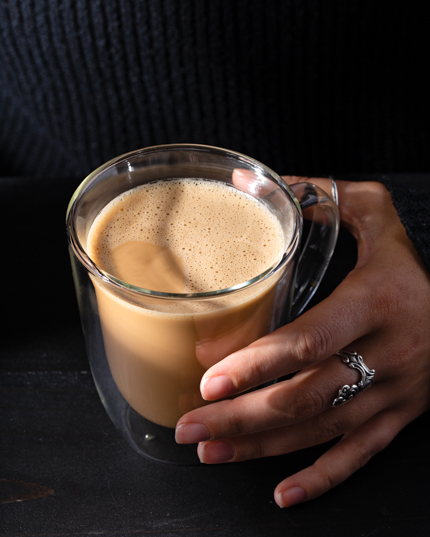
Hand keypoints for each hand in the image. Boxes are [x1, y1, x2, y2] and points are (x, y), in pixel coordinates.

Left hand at [175, 178, 429, 506]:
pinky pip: (358, 457)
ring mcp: (392, 395)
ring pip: (319, 432)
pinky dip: (319, 480)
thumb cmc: (414, 268)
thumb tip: (259, 180)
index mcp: (376, 303)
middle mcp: (384, 356)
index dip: (258, 363)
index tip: (209, 378)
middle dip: (241, 416)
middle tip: (190, 425)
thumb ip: (331, 197)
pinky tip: (282, 494)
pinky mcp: (398, 419)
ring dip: (260, 448)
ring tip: (208, 452)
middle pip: (304, 397)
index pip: (310, 340)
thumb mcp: (382, 220)